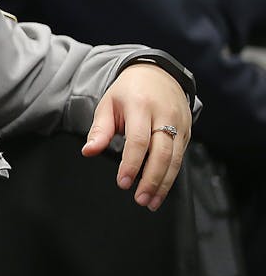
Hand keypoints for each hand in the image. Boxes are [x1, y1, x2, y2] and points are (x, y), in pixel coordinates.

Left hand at [82, 63, 191, 210]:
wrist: (157, 74)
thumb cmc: (128, 91)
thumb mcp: (108, 104)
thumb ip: (99, 130)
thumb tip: (88, 151)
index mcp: (140, 106)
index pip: (138, 140)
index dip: (131, 164)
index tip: (123, 183)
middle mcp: (164, 115)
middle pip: (162, 153)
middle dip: (151, 180)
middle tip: (140, 199)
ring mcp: (179, 123)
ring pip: (176, 159)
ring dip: (164, 184)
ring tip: (151, 201)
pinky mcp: (187, 132)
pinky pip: (181, 157)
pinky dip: (172, 176)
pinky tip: (161, 189)